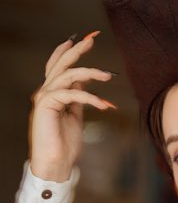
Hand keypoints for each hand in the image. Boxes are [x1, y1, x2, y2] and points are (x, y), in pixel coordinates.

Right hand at [29, 31, 115, 181]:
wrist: (56, 164)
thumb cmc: (65, 143)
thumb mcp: (75, 115)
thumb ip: (78, 98)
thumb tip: (86, 83)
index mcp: (53, 94)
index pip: (59, 67)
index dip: (70, 52)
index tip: (86, 40)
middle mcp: (46, 92)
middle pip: (60, 64)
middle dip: (77, 50)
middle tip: (92, 39)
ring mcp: (44, 98)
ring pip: (67, 75)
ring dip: (90, 73)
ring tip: (108, 75)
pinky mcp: (46, 106)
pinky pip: (71, 94)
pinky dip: (90, 97)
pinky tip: (105, 104)